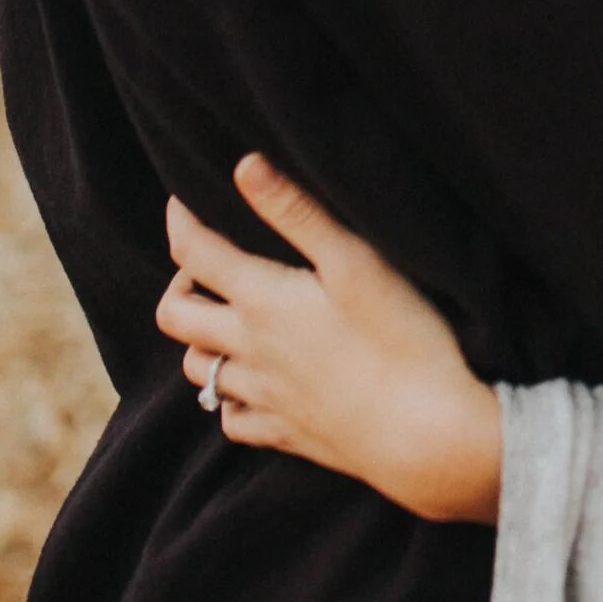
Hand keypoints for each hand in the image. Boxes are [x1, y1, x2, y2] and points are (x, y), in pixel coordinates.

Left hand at [156, 158, 502, 523]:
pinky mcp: (287, 435)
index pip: (194, 253)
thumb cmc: (400, 338)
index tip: (180, 202)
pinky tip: (250, 386)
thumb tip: (243, 166)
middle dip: (177, 285)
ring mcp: (265, 398)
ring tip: (225, 323)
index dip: (180, 221)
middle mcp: (250, 351)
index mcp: (263, 302)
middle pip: (175, 317)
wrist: (427, 433)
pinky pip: (231, 420)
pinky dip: (227, 399)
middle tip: (201, 269)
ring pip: (198, 371)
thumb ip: (296, 213)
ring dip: (200, 341)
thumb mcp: (354, 261)